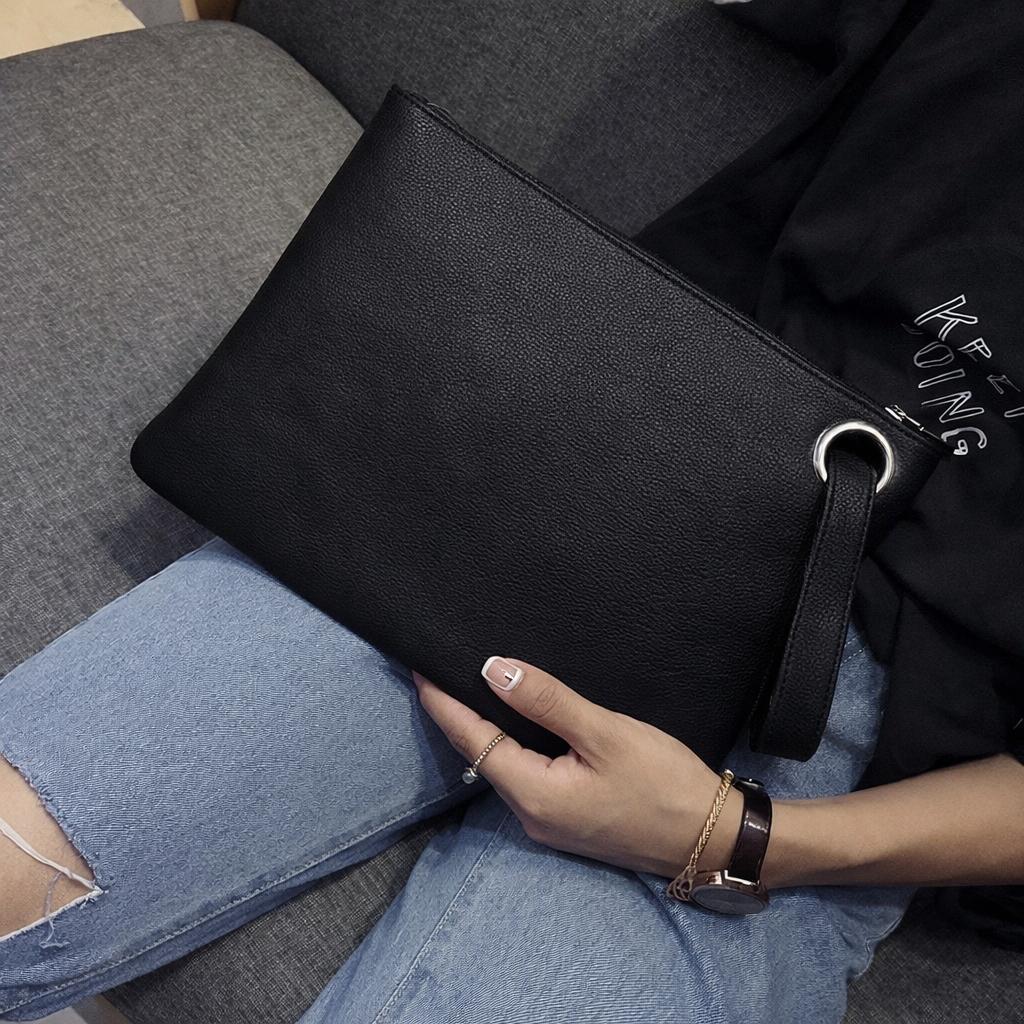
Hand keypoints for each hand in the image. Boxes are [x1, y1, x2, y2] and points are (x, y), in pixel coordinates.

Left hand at [413, 656, 742, 878]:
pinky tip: (517, 719)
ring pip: (503, 764)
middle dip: (459, 713)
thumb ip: (547, 702)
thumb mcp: (604, 733)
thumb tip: (493, 670)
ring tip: (472, 686)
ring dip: (486, 728)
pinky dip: (513, 743)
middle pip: (481, 754)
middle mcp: (530, 814)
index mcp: (533, 794)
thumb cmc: (664, 783)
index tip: (420, 668)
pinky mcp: (567, 819)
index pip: (471, 740)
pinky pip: (525, 774)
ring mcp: (548, 821)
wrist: (713, 839)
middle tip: (442, 668)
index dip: (443, 703)